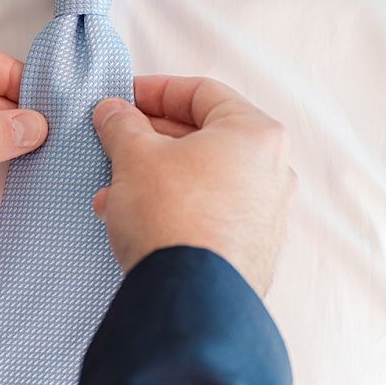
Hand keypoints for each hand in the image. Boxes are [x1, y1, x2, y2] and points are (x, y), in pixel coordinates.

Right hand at [92, 75, 296, 294]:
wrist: (191, 294)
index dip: (155, 90)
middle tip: (114, 141)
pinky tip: (135, 219)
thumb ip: (122, 125)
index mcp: (255, 133)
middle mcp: (273, 170)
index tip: (122, 98)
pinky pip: (209, 212)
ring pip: (204, 178)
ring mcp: (267, 213)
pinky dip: (173, 207)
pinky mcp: (253, 248)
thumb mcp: (134, 156)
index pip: (202, 93)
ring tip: (112, 190)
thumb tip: (114, 112)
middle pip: (205, 136)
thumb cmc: (172, 215)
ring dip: (156, 176)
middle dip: (151, 138)